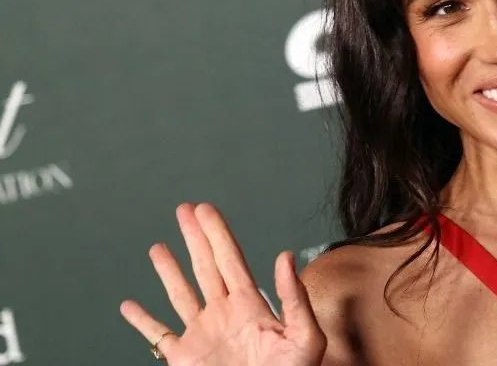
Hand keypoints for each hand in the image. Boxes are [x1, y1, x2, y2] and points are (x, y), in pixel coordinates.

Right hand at [120, 203, 326, 365]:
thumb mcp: (304, 336)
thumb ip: (295, 298)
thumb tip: (284, 256)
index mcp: (251, 305)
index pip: (231, 260)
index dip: (217, 234)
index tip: (205, 209)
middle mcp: (224, 314)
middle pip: (206, 267)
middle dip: (195, 237)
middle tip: (184, 209)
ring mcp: (203, 335)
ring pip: (180, 295)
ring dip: (169, 271)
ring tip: (158, 247)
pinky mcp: (184, 358)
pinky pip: (158, 336)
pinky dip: (142, 322)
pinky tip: (130, 306)